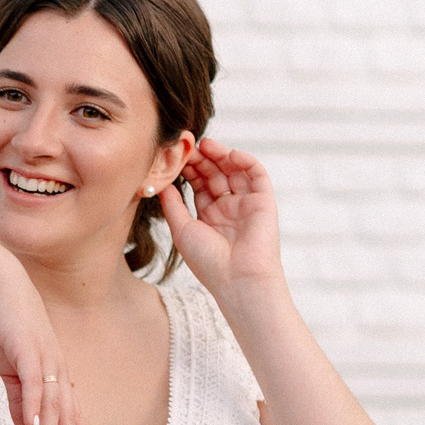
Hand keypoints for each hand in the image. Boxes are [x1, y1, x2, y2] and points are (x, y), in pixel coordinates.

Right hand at [0, 248, 104, 424]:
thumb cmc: (5, 323)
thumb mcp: (10, 368)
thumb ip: (18, 399)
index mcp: (54, 374)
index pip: (72, 411)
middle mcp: (56, 369)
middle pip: (67, 415)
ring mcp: (44, 359)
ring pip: (52, 406)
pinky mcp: (27, 350)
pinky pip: (34, 384)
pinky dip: (36, 407)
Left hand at [160, 140, 285, 301]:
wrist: (239, 279)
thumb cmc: (208, 261)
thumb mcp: (182, 229)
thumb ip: (172, 205)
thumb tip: (160, 183)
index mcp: (209, 217)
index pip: (199, 185)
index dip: (189, 169)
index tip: (176, 155)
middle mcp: (228, 208)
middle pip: (215, 175)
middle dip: (202, 159)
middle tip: (189, 146)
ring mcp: (246, 204)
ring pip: (234, 171)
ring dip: (221, 156)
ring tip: (206, 144)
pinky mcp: (264, 201)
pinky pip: (257, 175)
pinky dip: (246, 161)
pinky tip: (231, 154)